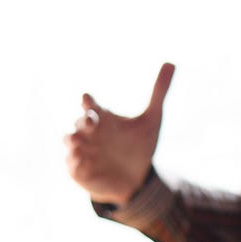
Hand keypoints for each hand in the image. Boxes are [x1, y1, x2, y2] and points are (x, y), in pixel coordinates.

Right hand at [66, 63, 174, 204]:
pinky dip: (74, 162)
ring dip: (72, 140)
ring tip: (77, 141)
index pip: (91, 105)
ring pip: (69, 141)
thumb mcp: (151, 120)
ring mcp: (82, 151)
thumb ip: (158, 91)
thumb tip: (171, 62)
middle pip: (78, 122)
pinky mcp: (79, 170)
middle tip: (91, 122)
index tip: (87, 98)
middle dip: (82, 122)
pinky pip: (72, 165)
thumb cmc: (139, 145)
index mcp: (103, 118)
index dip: (88, 102)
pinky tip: (80, 161)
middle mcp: (89, 133)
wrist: (136, 179)